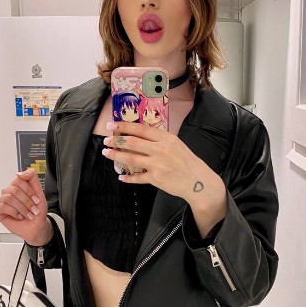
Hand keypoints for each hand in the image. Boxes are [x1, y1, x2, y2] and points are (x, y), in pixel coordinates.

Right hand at [0, 169, 52, 245]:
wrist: (37, 227)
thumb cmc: (37, 212)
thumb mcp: (39, 193)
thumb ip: (32, 178)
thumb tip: (20, 173)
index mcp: (18, 186)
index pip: (19, 179)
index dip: (29, 190)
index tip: (36, 199)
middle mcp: (9, 192)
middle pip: (14, 189)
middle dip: (27, 201)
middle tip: (32, 209)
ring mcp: (2, 201)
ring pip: (9, 198)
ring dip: (22, 208)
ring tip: (27, 214)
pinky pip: (2, 206)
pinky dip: (14, 212)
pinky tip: (18, 216)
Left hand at [102, 122, 219, 204]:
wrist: (198, 181)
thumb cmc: (188, 162)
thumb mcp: (176, 144)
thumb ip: (160, 140)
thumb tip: (140, 136)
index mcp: (166, 138)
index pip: (141, 129)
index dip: (124, 126)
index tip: (112, 125)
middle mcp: (160, 150)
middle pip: (133, 142)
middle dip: (116, 140)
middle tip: (107, 140)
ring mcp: (157, 164)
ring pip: (131, 158)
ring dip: (116, 155)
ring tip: (107, 153)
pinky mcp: (156, 179)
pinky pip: (137, 177)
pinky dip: (128, 177)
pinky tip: (121, 176)